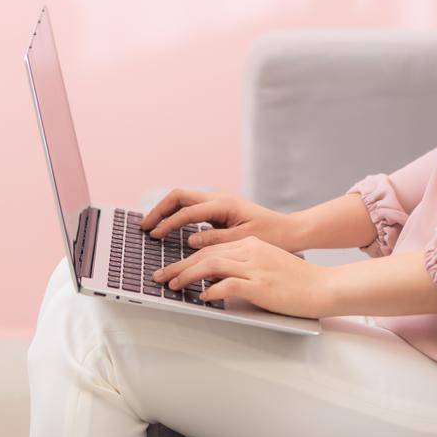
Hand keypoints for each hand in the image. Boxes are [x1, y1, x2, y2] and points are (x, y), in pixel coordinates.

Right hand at [139, 187, 302, 251]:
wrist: (290, 231)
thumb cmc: (272, 236)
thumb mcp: (244, 241)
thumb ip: (216, 240)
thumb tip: (190, 240)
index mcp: (224, 204)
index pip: (187, 211)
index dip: (168, 224)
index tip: (154, 236)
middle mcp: (219, 199)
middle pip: (179, 196)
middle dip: (160, 210)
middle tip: (145, 227)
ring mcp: (218, 203)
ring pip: (184, 200)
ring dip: (166, 211)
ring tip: (152, 227)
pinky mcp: (220, 211)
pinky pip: (192, 208)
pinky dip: (177, 216)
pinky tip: (170, 229)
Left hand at [150, 237, 332, 318]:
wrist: (324, 286)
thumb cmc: (296, 282)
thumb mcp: (265, 266)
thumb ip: (241, 267)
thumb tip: (213, 279)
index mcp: (250, 244)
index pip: (210, 248)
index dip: (187, 259)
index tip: (170, 269)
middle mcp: (250, 251)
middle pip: (205, 254)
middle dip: (178, 266)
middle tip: (160, 277)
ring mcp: (255, 267)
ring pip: (211, 266)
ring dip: (187, 276)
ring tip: (172, 286)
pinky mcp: (261, 284)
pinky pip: (228, 285)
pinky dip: (211, 290)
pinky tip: (202, 297)